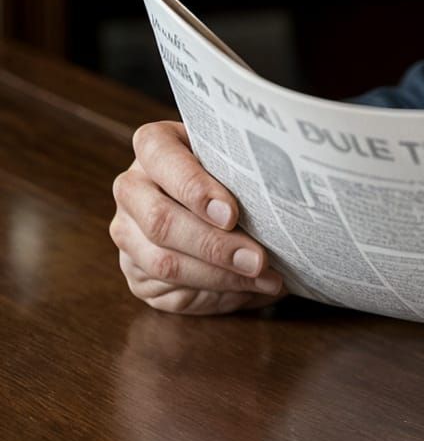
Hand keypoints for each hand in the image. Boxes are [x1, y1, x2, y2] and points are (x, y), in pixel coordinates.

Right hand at [110, 121, 286, 314]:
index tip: (232, 213)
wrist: (215, 196)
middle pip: (161, 221)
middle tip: (258, 259)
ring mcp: (127, 233)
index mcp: (152, 146)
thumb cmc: (233, 169)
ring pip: (164, 263)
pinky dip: (214, 294)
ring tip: (264, 277)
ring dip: (219, 276)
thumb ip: (241, 166)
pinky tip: (246, 289)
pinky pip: (169, 292)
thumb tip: (280, 194)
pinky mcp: (135, 273)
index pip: (161, 158)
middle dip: (215, 245)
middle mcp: (131, 188)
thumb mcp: (234, 156)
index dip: (194, 188)